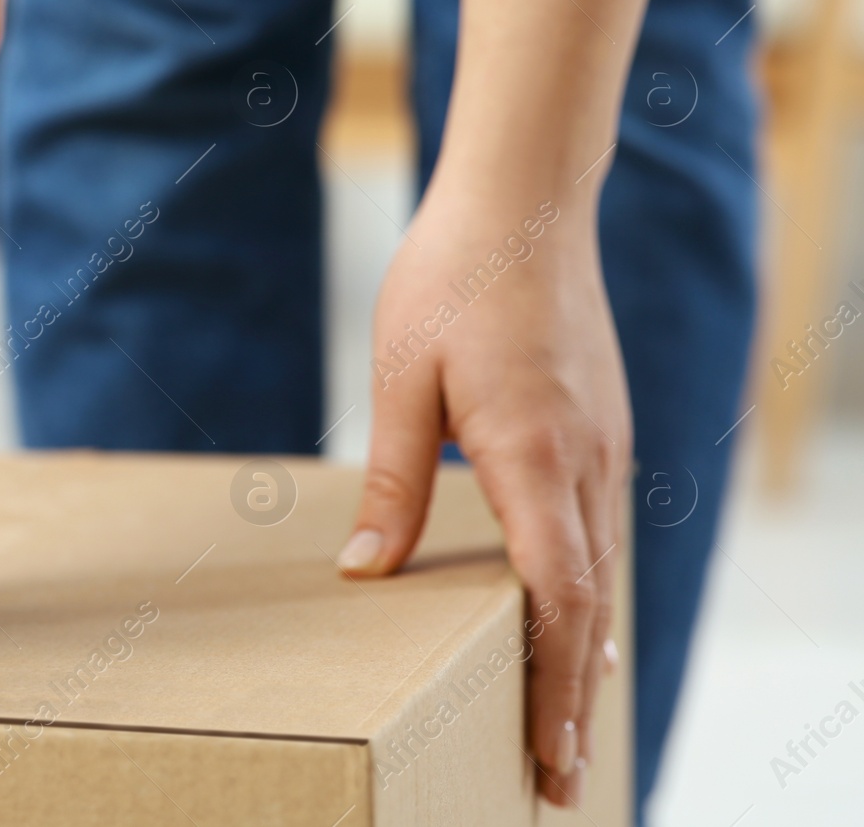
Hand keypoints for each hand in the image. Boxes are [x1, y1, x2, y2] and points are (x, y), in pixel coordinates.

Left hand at [337, 183, 630, 807]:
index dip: (553, 684)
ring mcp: (605, 446)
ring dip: (584, 653)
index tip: (547, 752)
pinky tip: (575, 618)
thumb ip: (392, 482)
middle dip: (571, 696)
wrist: (525, 203)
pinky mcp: (601, 428)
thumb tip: (366, 572)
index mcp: (535, 456)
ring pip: (602, 572)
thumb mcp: (403, 379)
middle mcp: (587, 462)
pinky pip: (602, 531)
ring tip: (562, 722)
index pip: (558, 598)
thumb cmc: (453, 281)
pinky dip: (589, 593)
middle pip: (590, 604)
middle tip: (552, 776)